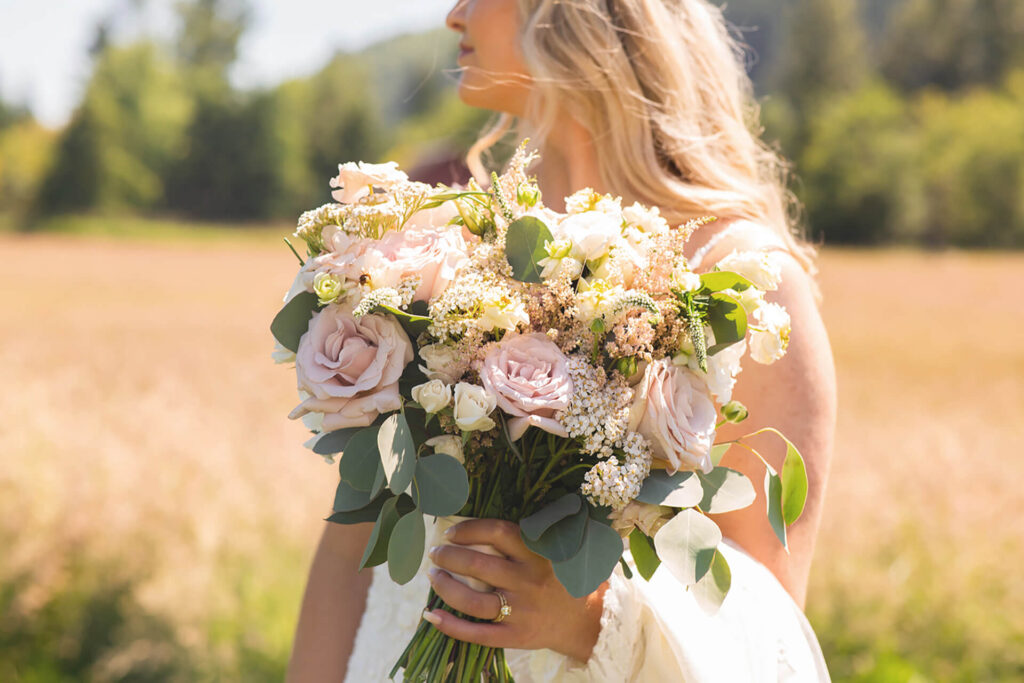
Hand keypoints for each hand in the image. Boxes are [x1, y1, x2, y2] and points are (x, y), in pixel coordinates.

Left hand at [422, 518, 607, 662]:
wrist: (587, 620)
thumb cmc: (563, 577)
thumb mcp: (555, 549)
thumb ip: (529, 533)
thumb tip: (490, 514)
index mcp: (537, 554)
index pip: (497, 532)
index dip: (469, 529)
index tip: (451, 533)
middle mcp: (528, 581)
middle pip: (478, 566)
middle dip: (449, 557)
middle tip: (436, 554)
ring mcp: (521, 611)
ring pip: (473, 600)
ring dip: (445, 587)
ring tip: (433, 577)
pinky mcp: (516, 636)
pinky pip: (477, 633)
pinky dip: (451, 625)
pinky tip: (431, 615)